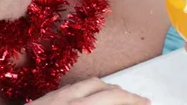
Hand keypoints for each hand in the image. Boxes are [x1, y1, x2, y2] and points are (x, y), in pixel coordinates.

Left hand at [29, 77, 149, 103]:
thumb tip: (116, 103)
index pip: (113, 99)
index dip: (132, 100)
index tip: (146, 103)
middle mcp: (65, 100)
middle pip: (101, 87)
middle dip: (122, 93)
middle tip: (136, 100)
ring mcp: (51, 98)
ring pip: (85, 84)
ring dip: (105, 88)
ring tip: (116, 96)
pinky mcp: (40, 100)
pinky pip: (70, 88)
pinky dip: (87, 90)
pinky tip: (89, 99)